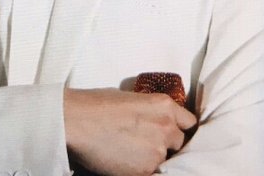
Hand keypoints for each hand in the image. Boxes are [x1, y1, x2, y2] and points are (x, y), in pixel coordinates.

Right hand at [63, 87, 196, 175]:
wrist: (76, 121)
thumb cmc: (95, 104)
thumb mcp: (129, 97)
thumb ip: (149, 110)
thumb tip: (151, 119)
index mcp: (164, 105)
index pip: (189, 122)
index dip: (180, 128)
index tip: (173, 132)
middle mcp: (166, 127)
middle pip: (179, 143)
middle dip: (167, 144)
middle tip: (148, 143)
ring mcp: (157, 152)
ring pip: (165, 161)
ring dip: (153, 158)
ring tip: (132, 153)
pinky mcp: (145, 172)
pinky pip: (152, 174)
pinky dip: (142, 170)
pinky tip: (128, 162)